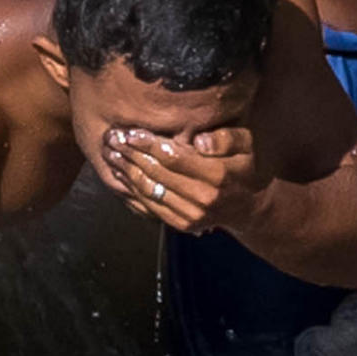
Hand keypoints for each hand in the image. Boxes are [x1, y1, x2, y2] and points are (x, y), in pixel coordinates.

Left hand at [94, 124, 256, 233]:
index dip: (149, 143)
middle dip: (131, 154)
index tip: (129, 131)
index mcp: (218, 175)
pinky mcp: (182, 224)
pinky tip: (121, 174)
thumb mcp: (246, 144)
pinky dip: (133, 190)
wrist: (246, 205)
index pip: (174, 157)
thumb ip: (226, 138)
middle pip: (157, 173)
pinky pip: (151, 206)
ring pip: (150, 190)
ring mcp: (191, 214)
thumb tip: (200, 141)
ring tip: (110, 154)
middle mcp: (203, 198)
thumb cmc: (243, 166)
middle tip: (111, 138)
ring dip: (126, 171)